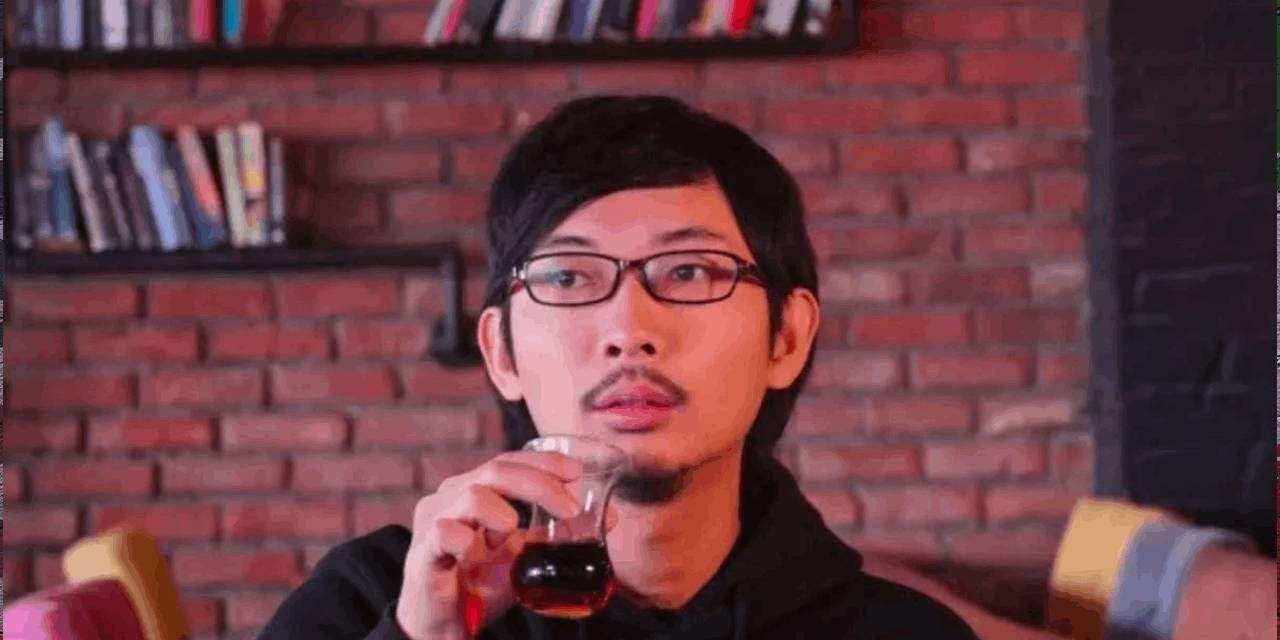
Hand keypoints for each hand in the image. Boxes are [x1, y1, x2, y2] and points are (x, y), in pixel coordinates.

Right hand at [394, 450, 612, 639]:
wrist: (445, 627)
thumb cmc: (479, 585)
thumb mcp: (523, 557)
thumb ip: (554, 535)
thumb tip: (607, 519)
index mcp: (474, 490)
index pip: (509, 462)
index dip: (542, 461)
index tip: (575, 471)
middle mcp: (452, 498)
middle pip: (496, 470)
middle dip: (538, 483)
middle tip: (570, 508)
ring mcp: (434, 522)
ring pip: (471, 493)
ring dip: (502, 509)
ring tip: (512, 532)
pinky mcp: (423, 552)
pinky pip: (442, 531)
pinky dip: (462, 534)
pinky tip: (473, 547)